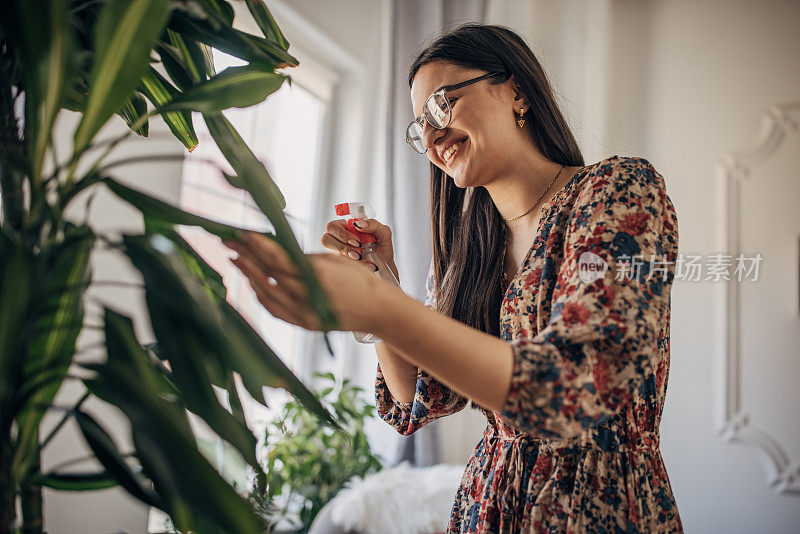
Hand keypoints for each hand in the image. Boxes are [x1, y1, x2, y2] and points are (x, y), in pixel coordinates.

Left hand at [223, 232, 381, 332]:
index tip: (240, 233)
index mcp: (316, 274)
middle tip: (227, 241)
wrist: (378, 311)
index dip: (256, 245)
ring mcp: (304, 312)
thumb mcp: (334, 261)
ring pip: (266, 293)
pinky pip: (275, 310)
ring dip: (248, 275)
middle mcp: (307, 295)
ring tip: (235, 260)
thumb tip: (278, 251)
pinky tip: (253, 284)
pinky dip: (261, 297)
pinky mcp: (305, 324)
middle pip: (267, 273)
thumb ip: (305, 258)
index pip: (277, 257)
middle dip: (245, 255)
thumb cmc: (361, 280)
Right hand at [320, 218, 399, 281]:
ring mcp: (336, 253)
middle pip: (325, 238)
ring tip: (361, 258)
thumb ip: (373, 224)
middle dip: (341, 246)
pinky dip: (355, 266)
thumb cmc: (382, 247)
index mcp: (344, 227)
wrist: (385, 266)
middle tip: (358, 251)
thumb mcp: (383, 232)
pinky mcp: (339, 264)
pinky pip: (339, 265)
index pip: (332, 226)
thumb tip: (358, 224)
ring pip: (330, 253)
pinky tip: (368, 266)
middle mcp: (337, 239)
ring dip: (345, 256)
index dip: (341, 233)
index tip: (357, 241)